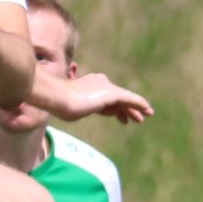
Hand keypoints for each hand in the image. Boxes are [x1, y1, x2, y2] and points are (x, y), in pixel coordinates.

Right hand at [25, 69, 153, 125]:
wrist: (57, 98)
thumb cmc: (55, 103)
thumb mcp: (64, 106)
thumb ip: (68, 105)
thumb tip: (58, 108)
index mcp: (89, 85)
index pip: (105, 98)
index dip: (113, 108)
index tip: (119, 116)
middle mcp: (99, 83)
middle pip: (117, 98)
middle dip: (127, 108)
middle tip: (137, 118)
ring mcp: (106, 88)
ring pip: (125, 99)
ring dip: (136, 108)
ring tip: (147, 115)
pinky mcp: (111, 93)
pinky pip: (130, 99)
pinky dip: (139, 104)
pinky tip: (147, 109)